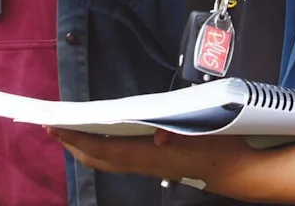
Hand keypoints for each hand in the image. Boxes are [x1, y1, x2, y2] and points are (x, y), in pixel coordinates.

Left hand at [49, 128, 255, 195]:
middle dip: (74, 143)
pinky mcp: (157, 163)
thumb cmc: (223, 144)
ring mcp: (151, 165)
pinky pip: (121, 158)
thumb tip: (161, 135)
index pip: (106, 150)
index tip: (56, 125)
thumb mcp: (208, 130)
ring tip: (70, 129)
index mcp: (153, 156)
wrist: (241, 169)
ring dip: (86, 146)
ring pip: (109, 160)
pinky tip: (102, 134)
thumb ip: (183, 131)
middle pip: (101, 159)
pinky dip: (104, 146)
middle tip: (52, 125)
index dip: (79, 139)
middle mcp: (147, 163)